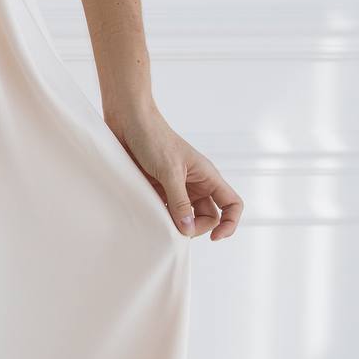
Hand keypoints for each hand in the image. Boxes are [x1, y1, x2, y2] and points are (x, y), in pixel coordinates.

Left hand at [104, 102, 242, 240]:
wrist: (127, 121)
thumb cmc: (153, 138)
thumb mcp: (169, 171)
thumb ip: (179, 201)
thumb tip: (188, 229)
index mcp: (206, 176)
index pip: (231, 204)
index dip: (230, 223)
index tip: (214, 238)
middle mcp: (195, 183)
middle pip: (206, 216)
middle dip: (195, 227)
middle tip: (176, 229)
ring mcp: (175, 187)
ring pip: (184, 216)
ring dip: (175, 224)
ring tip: (160, 221)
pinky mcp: (157, 188)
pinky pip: (164, 211)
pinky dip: (160, 218)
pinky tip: (150, 216)